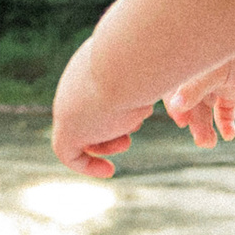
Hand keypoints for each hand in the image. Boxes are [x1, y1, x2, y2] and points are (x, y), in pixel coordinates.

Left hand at [52, 39, 152, 179]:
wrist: (128, 64)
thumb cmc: (150, 63)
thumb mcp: (156, 68)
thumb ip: (154, 79)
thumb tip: (167, 85)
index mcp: (92, 63)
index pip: (96, 94)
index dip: (114, 111)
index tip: (135, 123)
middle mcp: (75, 82)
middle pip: (88, 115)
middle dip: (111, 130)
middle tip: (129, 136)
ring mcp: (68, 106)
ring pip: (81, 133)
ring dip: (106, 144)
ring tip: (125, 142)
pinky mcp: (67, 130)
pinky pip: (69, 154)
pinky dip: (87, 165)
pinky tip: (107, 171)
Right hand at [166, 31, 234, 146]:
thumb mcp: (219, 72)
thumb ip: (196, 88)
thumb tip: (175, 107)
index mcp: (196, 63)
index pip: (174, 86)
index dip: (175, 105)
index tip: (182, 123)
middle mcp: (205, 72)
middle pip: (190, 102)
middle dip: (194, 122)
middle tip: (203, 141)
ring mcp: (221, 82)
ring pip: (206, 109)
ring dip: (206, 127)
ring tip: (210, 144)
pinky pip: (225, 111)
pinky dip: (225, 124)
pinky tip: (229, 135)